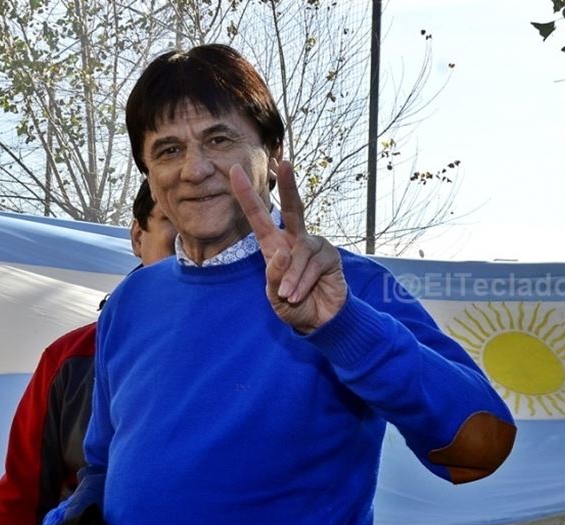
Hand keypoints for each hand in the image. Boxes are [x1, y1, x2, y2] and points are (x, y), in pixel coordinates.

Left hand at [230, 160, 346, 333]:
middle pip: (292, 209)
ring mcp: (314, 246)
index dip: (246, 194)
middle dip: (288, 186)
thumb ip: (274, 276)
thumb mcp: (275, 296)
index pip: (258, 217)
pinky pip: (313, 264)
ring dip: (292, 277)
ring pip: (299, 252)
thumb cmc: (294, 306)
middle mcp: (294, 241)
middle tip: (284, 163)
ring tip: (290, 296)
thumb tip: (282, 252)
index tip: (234, 171)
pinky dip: (304, 282)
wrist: (319, 322)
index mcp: (274, 246)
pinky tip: (301, 294)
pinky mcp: (330, 256)